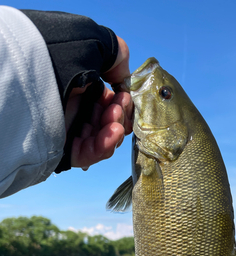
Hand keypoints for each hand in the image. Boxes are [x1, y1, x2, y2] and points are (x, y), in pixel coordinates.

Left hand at [65, 37, 133, 169]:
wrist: (32, 71)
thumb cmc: (61, 53)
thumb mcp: (95, 43)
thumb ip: (117, 57)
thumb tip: (123, 78)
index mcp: (78, 85)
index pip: (107, 102)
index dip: (121, 102)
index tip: (124, 97)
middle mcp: (72, 107)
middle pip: (106, 122)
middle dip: (118, 117)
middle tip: (118, 109)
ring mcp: (67, 130)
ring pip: (101, 140)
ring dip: (114, 132)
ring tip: (116, 123)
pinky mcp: (63, 149)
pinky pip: (88, 153)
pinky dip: (104, 147)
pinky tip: (113, 134)